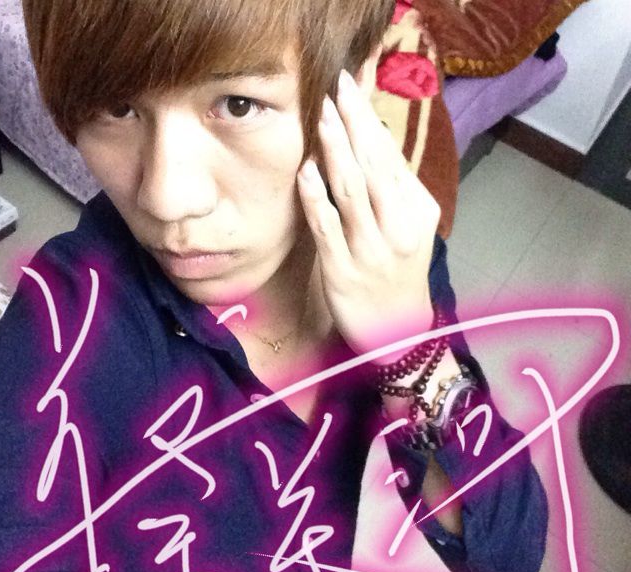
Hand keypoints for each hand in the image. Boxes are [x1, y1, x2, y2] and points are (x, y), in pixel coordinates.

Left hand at [296, 70, 439, 359]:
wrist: (399, 331)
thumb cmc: (399, 271)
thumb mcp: (408, 227)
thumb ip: (392, 188)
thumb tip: (369, 138)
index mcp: (417, 211)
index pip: (391, 158)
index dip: (369, 121)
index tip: (351, 89)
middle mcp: (398, 228)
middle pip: (375, 167)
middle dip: (354, 124)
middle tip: (336, 87)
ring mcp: (371, 251)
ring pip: (353, 192)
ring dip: (336, 151)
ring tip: (322, 116)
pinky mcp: (343, 272)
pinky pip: (328, 229)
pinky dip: (317, 199)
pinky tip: (306, 172)